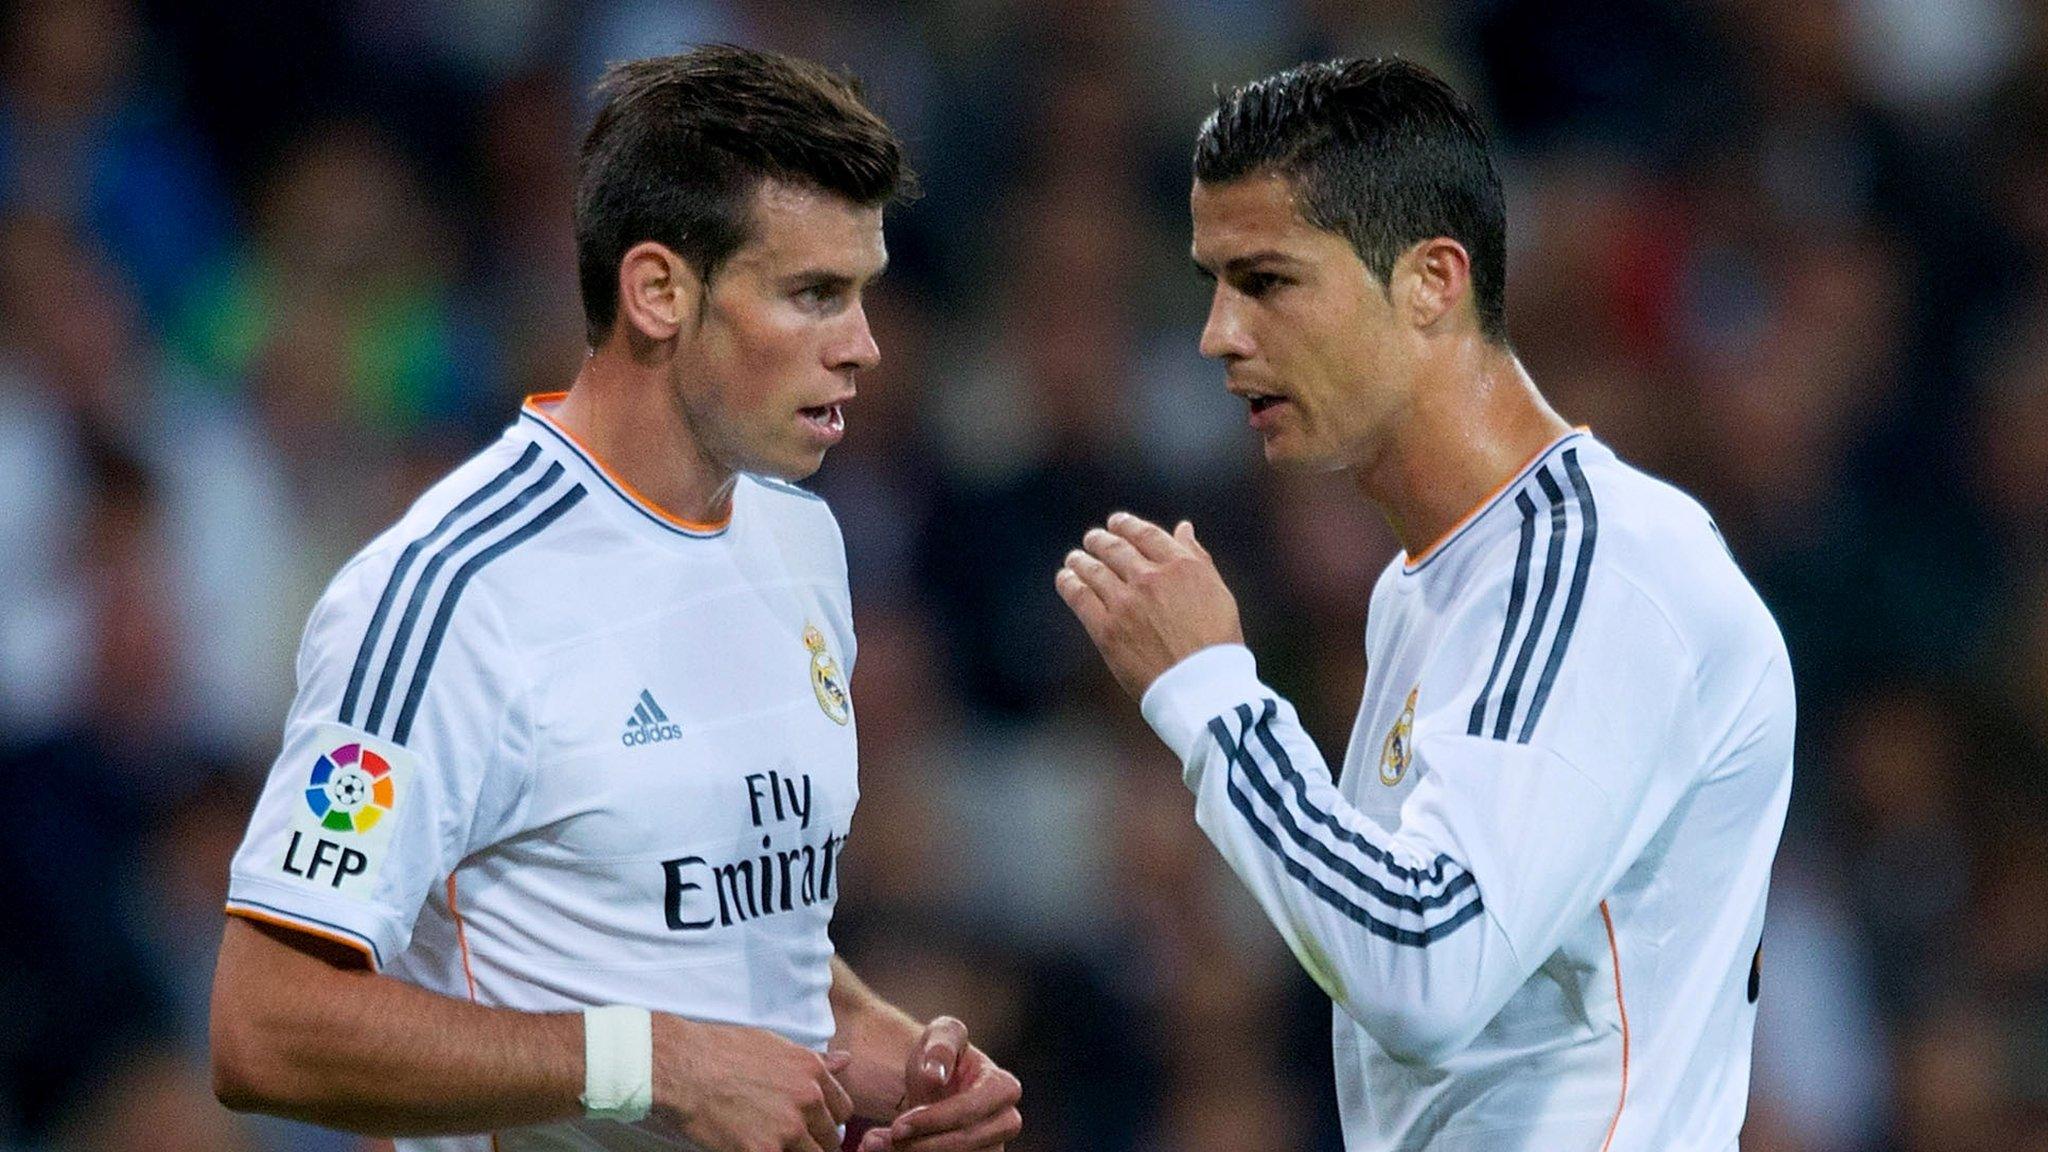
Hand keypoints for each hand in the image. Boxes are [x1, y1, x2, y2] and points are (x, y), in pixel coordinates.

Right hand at [649, 1015, 854, 1151]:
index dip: (828, 1121)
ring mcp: (787, 1129)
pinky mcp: (763, 1151)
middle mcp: (807, 1101)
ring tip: (773, 1145)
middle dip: (815, 1143)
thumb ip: (813, 1061)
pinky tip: (751, 1148)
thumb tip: (846, 1060)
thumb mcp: (774, 1044)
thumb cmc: (721, 1050)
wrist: (683, 1067)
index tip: (813, 1126)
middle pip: (831, 1139)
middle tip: (792, 1142)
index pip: (843, 1110)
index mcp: (812, 1072)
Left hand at [857, 1017, 1020, 1151]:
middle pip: (968, 1144)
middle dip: (925, 1145)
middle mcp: (1006, 1120)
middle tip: (890, 1138)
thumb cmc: (939, 1055)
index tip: (898, 1125)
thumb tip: (934, 1076)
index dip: (934, 1120)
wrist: (934, 1081)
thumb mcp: (938, 1035)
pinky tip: (887, 1149)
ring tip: (880, 1145)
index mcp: (1003, 1086)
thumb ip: (939, 1048)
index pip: (970, 1110)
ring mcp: (994, 1145)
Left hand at [1055, 512, 1243, 698]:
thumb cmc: (1217, 643)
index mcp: (1181, 566)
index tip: (1117, 522)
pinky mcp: (1107, 629)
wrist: (1202, 687)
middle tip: (1092, 539)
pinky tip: (1065, 578)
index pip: (1146, 534)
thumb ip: (1197, 557)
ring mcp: (1126, 603)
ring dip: (1081, 560)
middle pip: (1116, 548)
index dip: (1127, 525)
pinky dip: (1069, 583)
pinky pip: (1080, 596)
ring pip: (1094, 569)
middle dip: (1100, 540)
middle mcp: (1151, 578)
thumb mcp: (1218, 592)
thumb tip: (1183, 528)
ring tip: (1075, 558)